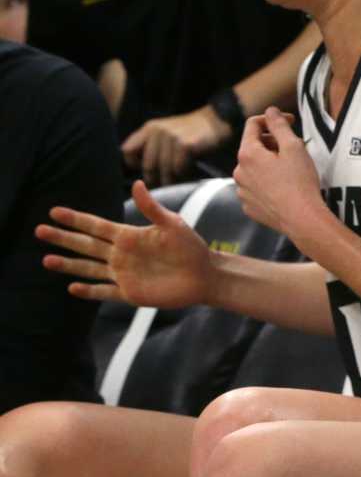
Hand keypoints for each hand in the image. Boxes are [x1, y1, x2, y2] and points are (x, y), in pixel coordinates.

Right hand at [36, 180, 214, 307]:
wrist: (204, 274)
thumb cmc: (191, 246)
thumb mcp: (172, 224)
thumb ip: (152, 208)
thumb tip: (136, 183)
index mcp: (129, 236)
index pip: (96, 226)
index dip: (76, 219)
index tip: (54, 211)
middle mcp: (122, 254)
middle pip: (85, 245)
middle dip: (63, 238)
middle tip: (38, 230)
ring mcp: (124, 274)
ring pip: (89, 268)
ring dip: (68, 264)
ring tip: (46, 259)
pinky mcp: (130, 293)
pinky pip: (104, 291)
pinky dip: (89, 291)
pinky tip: (72, 287)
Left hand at [122, 105, 231, 185]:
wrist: (217, 119)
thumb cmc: (192, 132)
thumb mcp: (167, 132)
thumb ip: (153, 145)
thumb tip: (144, 170)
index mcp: (149, 128)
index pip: (127, 150)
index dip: (135, 163)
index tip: (147, 169)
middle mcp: (157, 131)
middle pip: (147, 165)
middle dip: (155, 178)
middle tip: (164, 184)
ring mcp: (171, 137)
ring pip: (164, 169)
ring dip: (171, 179)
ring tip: (178, 180)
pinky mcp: (185, 145)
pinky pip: (178, 169)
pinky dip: (184, 174)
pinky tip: (189, 171)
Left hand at [232, 107, 324, 242]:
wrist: (302, 218)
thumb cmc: (299, 182)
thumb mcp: (294, 147)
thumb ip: (279, 125)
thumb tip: (271, 111)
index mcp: (248, 154)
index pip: (253, 125)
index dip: (272, 119)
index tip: (290, 122)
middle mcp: (239, 172)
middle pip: (252, 147)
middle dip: (271, 142)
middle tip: (293, 148)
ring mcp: (242, 191)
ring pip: (253, 168)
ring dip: (268, 163)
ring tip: (290, 170)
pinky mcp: (249, 206)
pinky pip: (255, 187)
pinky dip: (266, 182)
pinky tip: (283, 187)